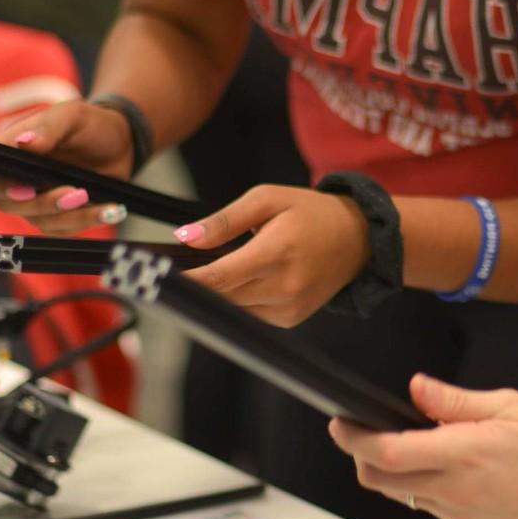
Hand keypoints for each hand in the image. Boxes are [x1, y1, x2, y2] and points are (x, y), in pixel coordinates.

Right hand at [0, 101, 134, 233]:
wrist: (121, 143)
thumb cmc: (90, 124)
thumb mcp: (73, 116)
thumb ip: (49, 128)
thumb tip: (22, 142)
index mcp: (10, 150)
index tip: (25, 187)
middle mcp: (17, 179)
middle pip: (7, 204)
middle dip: (41, 204)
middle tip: (75, 192)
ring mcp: (37, 200)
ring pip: (37, 222)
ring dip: (68, 216)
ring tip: (93, 196)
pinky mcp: (59, 216)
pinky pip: (63, 230)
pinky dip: (87, 221)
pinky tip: (110, 209)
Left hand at [174, 185, 368, 326]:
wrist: (359, 239)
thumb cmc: (311, 213)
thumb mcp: (267, 199)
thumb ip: (224, 220)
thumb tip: (185, 237)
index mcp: (277, 252)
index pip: (217, 277)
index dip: (185, 280)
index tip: (158, 276)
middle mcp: (283, 287)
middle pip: (219, 295)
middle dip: (196, 283)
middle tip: (175, 269)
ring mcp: (288, 308)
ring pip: (231, 307)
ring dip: (219, 290)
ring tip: (221, 266)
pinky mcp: (290, 319)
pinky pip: (249, 313)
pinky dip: (240, 297)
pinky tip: (248, 278)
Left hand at [327, 374, 517, 518]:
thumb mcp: (513, 407)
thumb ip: (457, 401)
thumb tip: (417, 389)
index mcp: (462, 454)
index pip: (386, 451)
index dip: (353, 438)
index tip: (341, 422)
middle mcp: (453, 490)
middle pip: (378, 481)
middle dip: (359, 457)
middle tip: (362, 432)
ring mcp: (458, 514)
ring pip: (401, 495)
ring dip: (392, 471)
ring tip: (410, 442)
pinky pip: (428, 506)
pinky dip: (420, 485)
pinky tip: (442, 465)